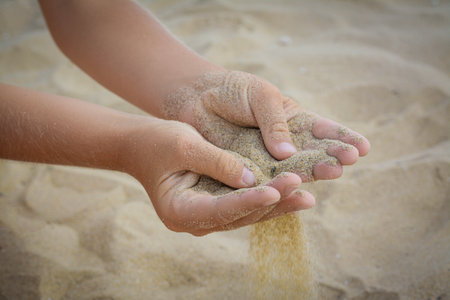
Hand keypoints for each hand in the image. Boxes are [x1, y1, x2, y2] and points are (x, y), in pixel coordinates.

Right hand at [120, 117, 313, 235]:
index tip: (275, 192)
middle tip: (301, 190)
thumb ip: (218, 162)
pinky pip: (246, 204)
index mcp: (179, 209)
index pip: (220, 209)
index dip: (248, 201)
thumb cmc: (157, 141)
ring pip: (247, 213)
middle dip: (271, 203)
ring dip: (276, 203)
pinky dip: (268, 197)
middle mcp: (195, 220)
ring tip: (306, 196)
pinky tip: (293, 193)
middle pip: (239, 216)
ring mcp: (206, 215)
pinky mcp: (217, 205)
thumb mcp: (185, 144)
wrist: (142, 145)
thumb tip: (254, 179)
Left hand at [166, 70, 369, 180]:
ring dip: (312, 172)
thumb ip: (274, 123)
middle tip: (347, 162)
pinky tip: (294, 189)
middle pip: (313, 153)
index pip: (323, 131)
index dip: (342, 138)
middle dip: (331, 156)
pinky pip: (266, 180)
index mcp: (293, 121)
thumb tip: (288, 152)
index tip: (363, 147)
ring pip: (293, 169)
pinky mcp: (248, 171)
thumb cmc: (233, 91)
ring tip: (333, 173)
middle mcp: (285, 143)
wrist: (198, 99)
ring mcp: (268, 159)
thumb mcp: (260, 96)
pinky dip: (279, 186)